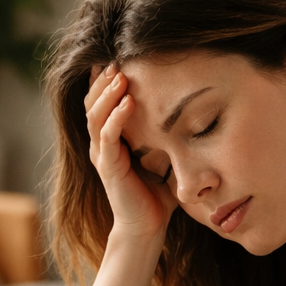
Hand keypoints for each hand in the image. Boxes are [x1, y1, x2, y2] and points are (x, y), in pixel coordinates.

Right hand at [83, 64, 177, 241]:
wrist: (148, 227)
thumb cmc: (158, 194)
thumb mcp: (163, 156)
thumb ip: (168, 134)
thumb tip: (192, 110)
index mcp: (111, 140)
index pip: (101, 103)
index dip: (104, 81)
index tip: (117, 57)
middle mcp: (101, 145)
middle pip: (92, 103)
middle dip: (103, 79)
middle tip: (115, 58)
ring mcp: (101, 155)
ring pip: (95, 116)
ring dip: (106, 93)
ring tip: (119, 73)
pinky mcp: (107, 168)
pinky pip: (107, 136)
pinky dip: (116, 117)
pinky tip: (127, 101)